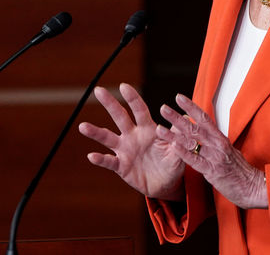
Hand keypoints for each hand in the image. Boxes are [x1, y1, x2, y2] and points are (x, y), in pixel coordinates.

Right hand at [78, 83, 184, 200]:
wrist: (166, 184)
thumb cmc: (173, 162)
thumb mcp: (178, 150)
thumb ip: (179, 137)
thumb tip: (186, 119)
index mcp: (148, 129)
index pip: (139, 110)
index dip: (132, 98)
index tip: (124, 86)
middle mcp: (133, 136)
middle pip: (120, 117)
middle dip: (110, 103)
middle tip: (98, 89)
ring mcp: (125, 150)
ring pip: (108, 138)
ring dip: (95, 132)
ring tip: (83, 126)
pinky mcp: (121, 167)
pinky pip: (109, 162)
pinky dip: (100, 159)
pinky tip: (91, 156)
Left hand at [156, 93, 266, 209]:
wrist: (253, 187)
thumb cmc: (240, 171)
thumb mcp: (229, 152)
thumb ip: (215, 143)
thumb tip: (204, 134)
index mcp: (221, 138)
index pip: (204, 118)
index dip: (191, 107)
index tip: (179, 98)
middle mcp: (218, 144)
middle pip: (195, 127)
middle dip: (177, 117)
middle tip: (163, 108)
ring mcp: (215, 157)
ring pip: (192, 142)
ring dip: (173, 134)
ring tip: (159, 129)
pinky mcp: (213, 171)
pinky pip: (196, 160)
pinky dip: (184, 153)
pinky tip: (173, 147)